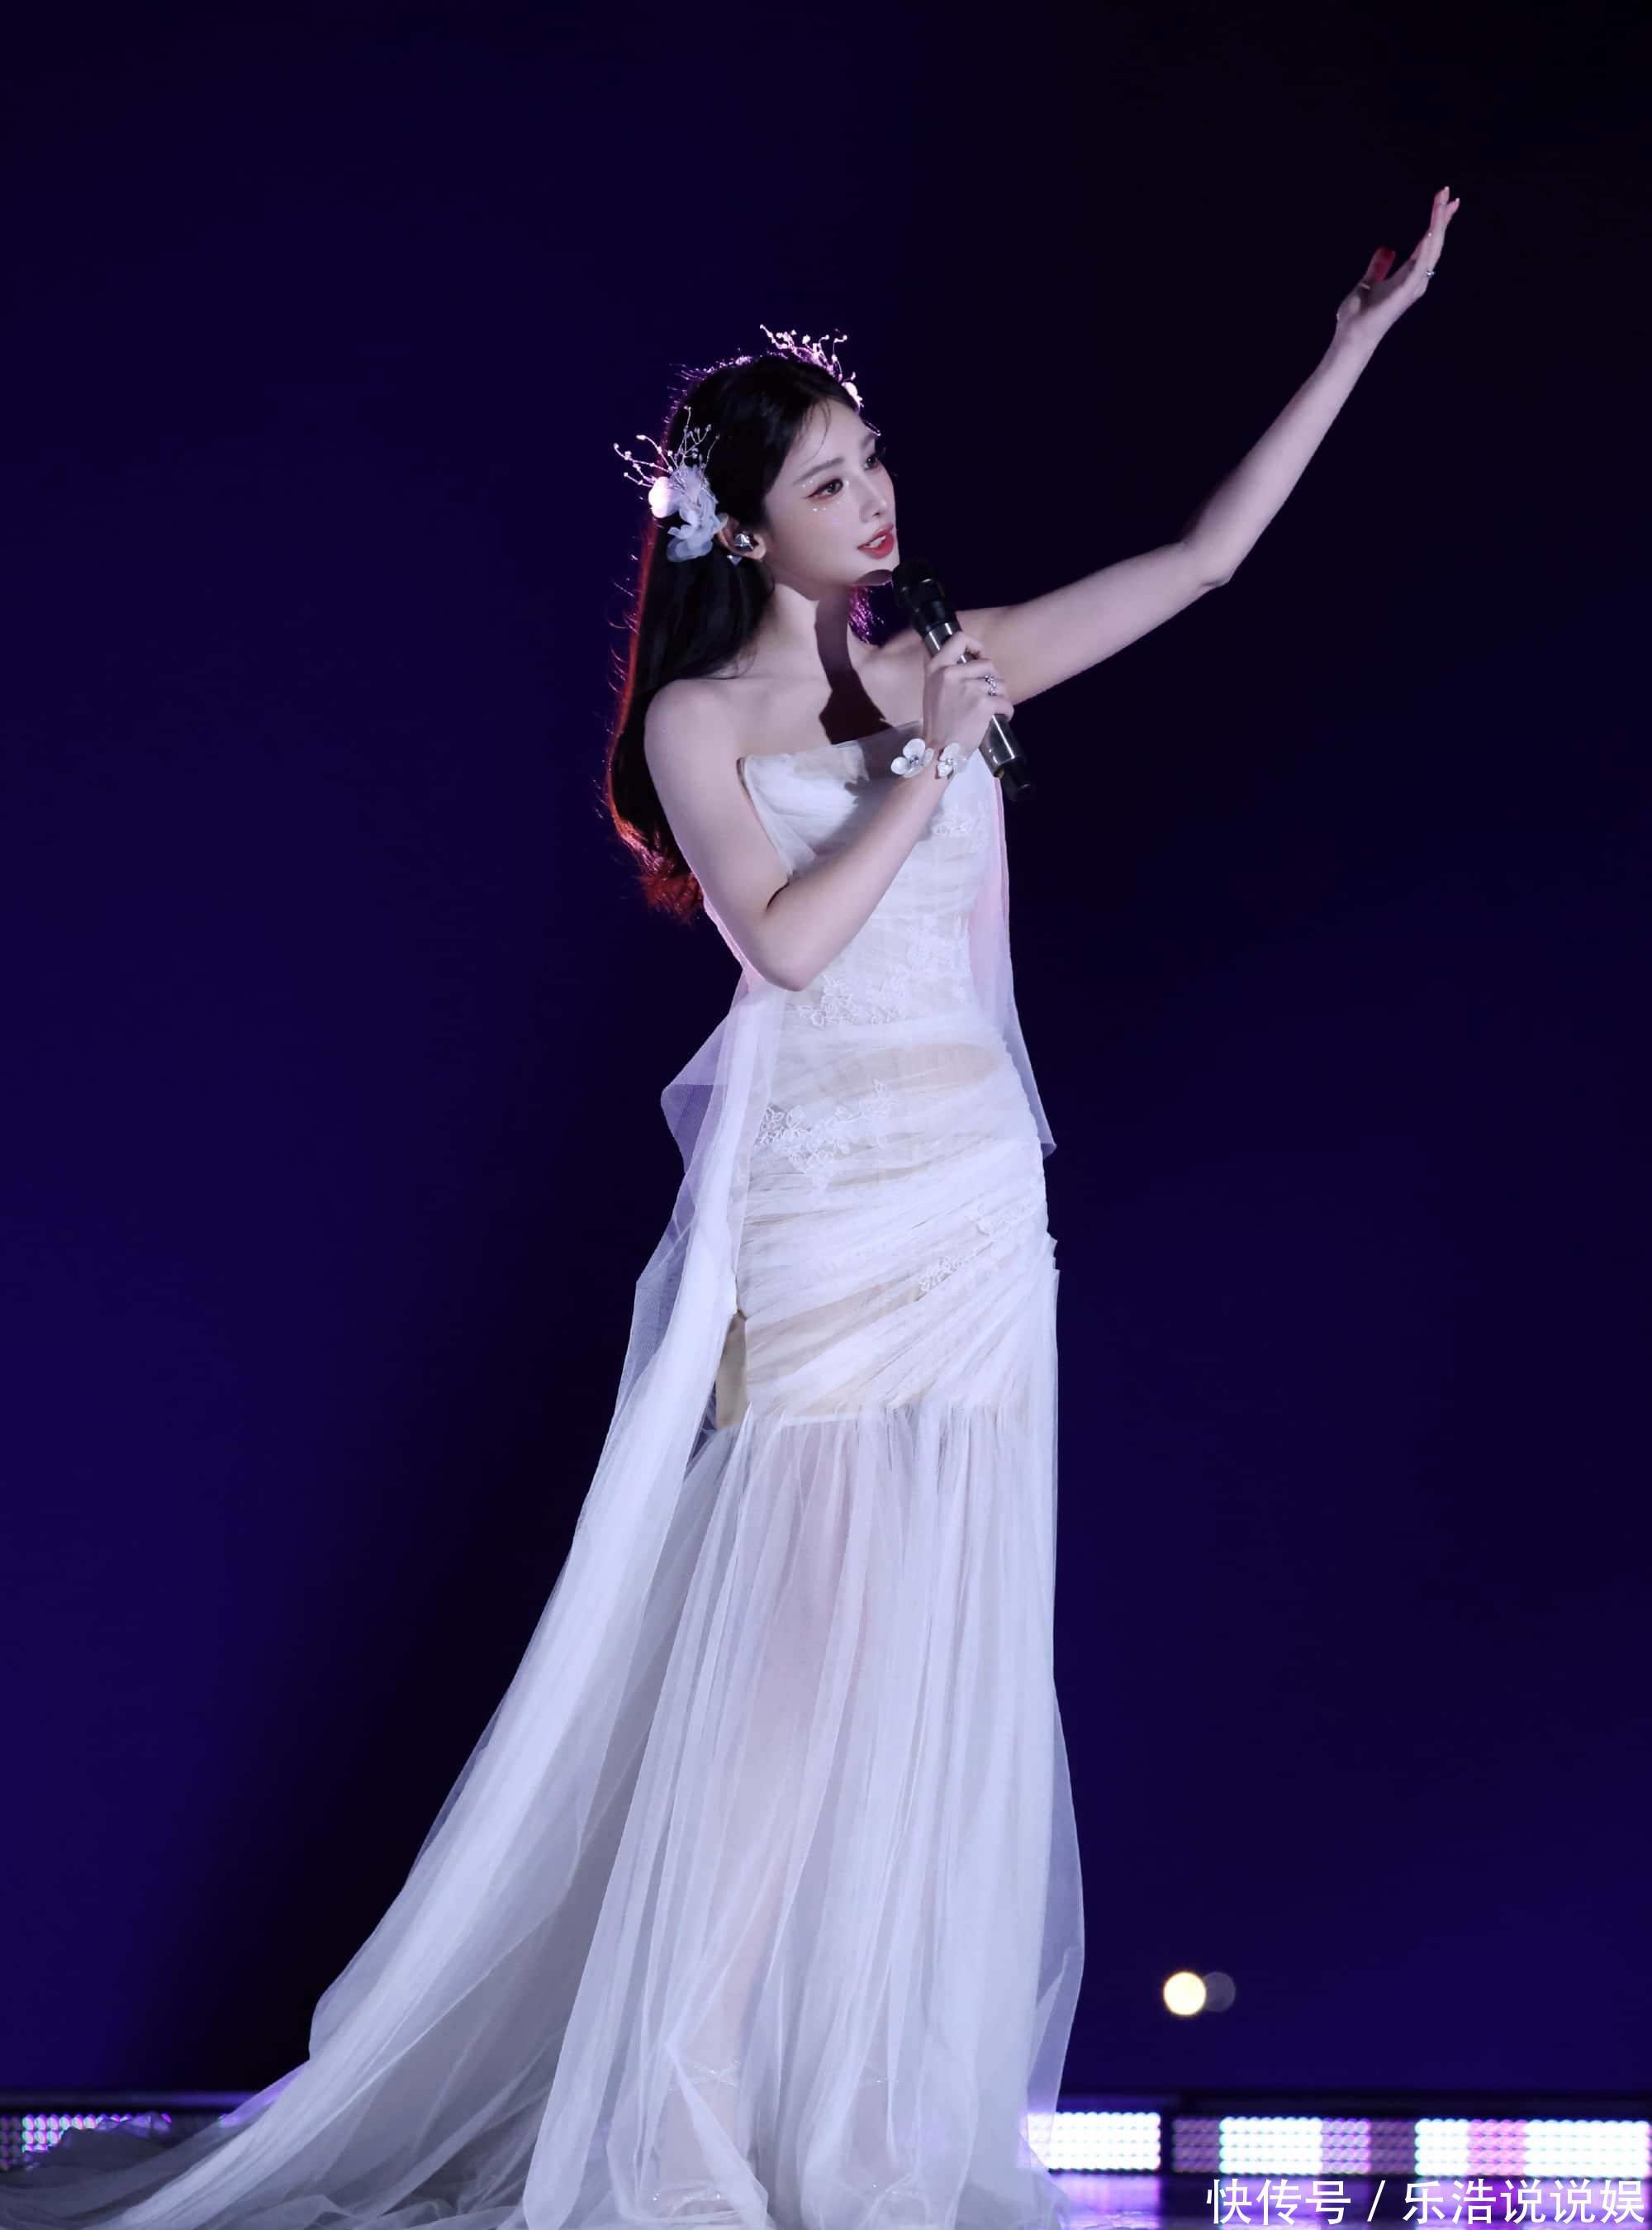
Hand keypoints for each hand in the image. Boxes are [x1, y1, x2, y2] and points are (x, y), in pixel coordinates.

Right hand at [921, 633, 1014, 768]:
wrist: (940, 751)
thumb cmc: (938, 722)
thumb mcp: (932, 690)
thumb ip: (946, 673)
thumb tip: (968, 658)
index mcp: (937, 667)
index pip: (959, 639)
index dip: (975, 645)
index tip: (980, 656)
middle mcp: (951, 674)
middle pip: (987, 664)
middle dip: (992, 679)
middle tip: (987, 694)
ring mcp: (968, 688)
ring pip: (999, 683)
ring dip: (1000, 695)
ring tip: (991, 709)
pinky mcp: (983, 704)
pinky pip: (1005, 702)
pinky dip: (1007, 710)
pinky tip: (1001, 716)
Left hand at [1332, 185, 1461, 351]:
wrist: (1350, 338)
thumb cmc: (1357, 316)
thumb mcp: (1367, 282)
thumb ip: (1378, 266)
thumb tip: (1386, 249)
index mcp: (1408, 275)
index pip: (1428, 244)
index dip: (1436, 222)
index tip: (1444, 201)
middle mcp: (1416, 280)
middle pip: (1435, 243)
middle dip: (1442, 218)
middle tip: (1449, 193)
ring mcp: (1413, 286)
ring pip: (1432, 250)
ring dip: (1438, 225)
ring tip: (1443, 202)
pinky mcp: (1405, 292)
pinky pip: (1421, 266)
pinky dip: (1427, 247)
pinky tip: (1432, 229)